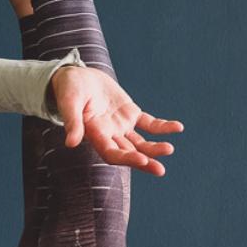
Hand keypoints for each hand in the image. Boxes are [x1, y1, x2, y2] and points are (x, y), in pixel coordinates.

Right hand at [50, 66, 183, 175]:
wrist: (76, 77)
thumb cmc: (69, 89)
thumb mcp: (69, 102)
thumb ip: (72, 122)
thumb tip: (71, 143)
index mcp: (95, 134)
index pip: (111, 153)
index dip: (126, 158)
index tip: (142, 160)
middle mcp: (109, 135)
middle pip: (129, 153)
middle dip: (144, 161)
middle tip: (160, 169)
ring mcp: (121, 126)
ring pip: (140, 142)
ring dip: (154, 148)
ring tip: (169, 149)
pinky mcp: (130, 114)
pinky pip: (149, 124)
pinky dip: (162, 127)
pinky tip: (177, 127)